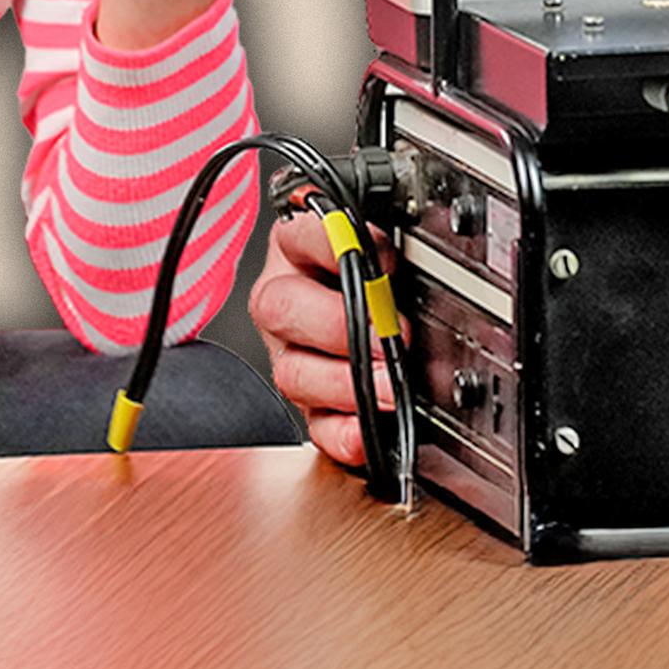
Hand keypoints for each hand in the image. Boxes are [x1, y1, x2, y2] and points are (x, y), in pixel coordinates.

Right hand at [246, 209, 387, 471]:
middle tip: (386, 335)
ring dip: (344, 383)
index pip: (299, 235)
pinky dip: (342, 433)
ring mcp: (292, 354)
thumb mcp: (379, 239)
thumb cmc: (376, 272)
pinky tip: (366, 431)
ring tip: (388, 386)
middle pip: (280, 308)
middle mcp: (284, 300)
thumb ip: (376, 241)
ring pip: (292, 372)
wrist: (380, 310)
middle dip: (338, 326)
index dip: (339, 248)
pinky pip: (315, 426)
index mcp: (296, 249)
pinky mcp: (311, 403)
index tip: (384, 261)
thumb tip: (373, 243)